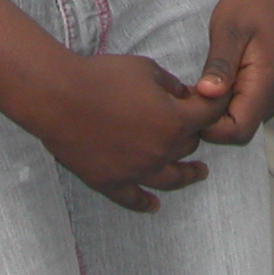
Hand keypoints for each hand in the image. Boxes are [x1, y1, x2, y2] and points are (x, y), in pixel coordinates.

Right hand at [23, 54, 223, 212]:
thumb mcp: (146, 68)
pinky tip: (153, 205)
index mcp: (174, 121)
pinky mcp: (111, 182)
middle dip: (193, 133)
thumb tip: (183, 95)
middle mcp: (161, 151)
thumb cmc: (104, 77)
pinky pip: (133, 198)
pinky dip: (145, 203)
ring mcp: (137, 171)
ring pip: (171, 178)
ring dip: (187, 175)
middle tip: (190, 126)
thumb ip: (171, 84)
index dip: (212, 107)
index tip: (212, 103)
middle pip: (189, 146)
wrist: (61, 97)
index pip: (208, 117)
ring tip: (198, 174)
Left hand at [193, 0, 273, 145]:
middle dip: (210, 120)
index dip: (210, 125)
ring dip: (218, 112)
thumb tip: (207, 95)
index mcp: (267, 83)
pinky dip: (226, 104)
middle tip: (188, 92)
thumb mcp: (229, 28)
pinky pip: (245, 110)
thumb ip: (220, 64)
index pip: (238, 130)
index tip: (189, 101)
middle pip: (239, 130)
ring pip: (241, 122)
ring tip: (199, 84)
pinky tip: (212, 83)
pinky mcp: (270, 91)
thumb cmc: (251, 4)